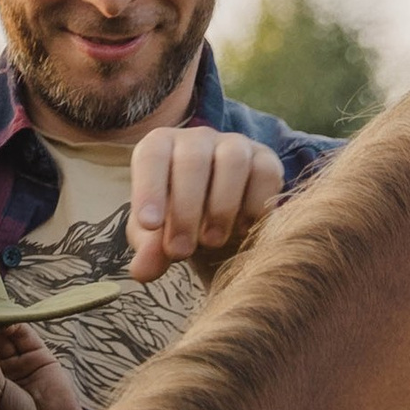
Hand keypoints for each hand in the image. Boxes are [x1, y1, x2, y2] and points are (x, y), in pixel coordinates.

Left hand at [125, 127, 281, 281]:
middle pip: (192, 160)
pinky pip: (265, 173)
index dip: (149, 187)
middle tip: (180, 251)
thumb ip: (148, 249)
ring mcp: (235, 145)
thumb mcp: (155, 239)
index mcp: (161, 147)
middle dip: (185, 210)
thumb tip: (143, 270)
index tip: (150, 224)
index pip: (152, 155)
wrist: (219, 228)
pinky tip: (242, 229)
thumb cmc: (176, 226)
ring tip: (211, 241)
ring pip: (233, 161)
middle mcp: (197, 139)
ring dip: (221, 207)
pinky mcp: (266, 159)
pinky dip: (254, 205)